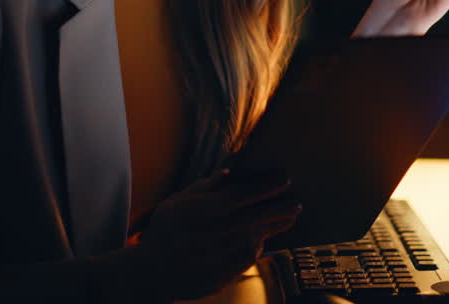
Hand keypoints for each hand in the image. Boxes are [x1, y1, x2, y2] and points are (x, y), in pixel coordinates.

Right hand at [135, 169, 299, 299]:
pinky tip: (262, 239)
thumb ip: (205, 188)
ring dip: (273, 228)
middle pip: (254, 218)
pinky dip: (257, 248)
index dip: (266, 187)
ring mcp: (216, 258)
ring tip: (289, 218)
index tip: (285, 179)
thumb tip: (228, 172)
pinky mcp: (220, 276)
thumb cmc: (165, 231)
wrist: (151, 272)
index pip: (241, 196)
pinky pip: (246, 260)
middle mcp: (211, 234)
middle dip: (279, 209)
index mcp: (201, 213)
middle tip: (297, 203)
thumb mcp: (177, 203)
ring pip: (254, 239)